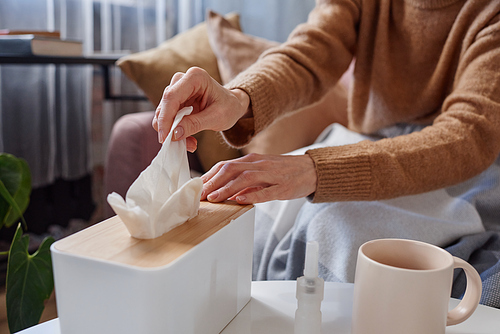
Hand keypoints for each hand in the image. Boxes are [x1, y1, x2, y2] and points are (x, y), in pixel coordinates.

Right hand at [152, 67, 249, 150]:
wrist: (232, 105)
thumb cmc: (229, 107)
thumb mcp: (217, 118)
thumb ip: (195, 124)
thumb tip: (174, 134)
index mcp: (195, 77)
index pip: (171, 97)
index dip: (165, 118)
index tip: (165, 138)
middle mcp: (182, 80)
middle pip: (164, 105)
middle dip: (169, 128)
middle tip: (181, 145)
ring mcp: (176, 90)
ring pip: (163, 114)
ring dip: (172, 131)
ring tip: (191, 143)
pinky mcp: (175, 101)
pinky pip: (167, 118)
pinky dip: (175, 131)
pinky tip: (188, 139)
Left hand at [201, 153, 317, 203]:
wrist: (312, 170)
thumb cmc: (284, 171)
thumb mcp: (261, 170)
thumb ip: (244, 177)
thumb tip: (223, 189)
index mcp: (252, 160)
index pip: (225, 165)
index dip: (209, 176)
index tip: (196, 187)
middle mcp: (259, 164)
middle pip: (231, 169)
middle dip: (212, 182)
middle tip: (199, 195)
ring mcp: (272, 175)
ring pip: (245, 179)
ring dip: (227, 188)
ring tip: (214, 198)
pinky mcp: (284, 187)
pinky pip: (266, 191)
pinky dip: (252, 195)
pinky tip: (240, 200)